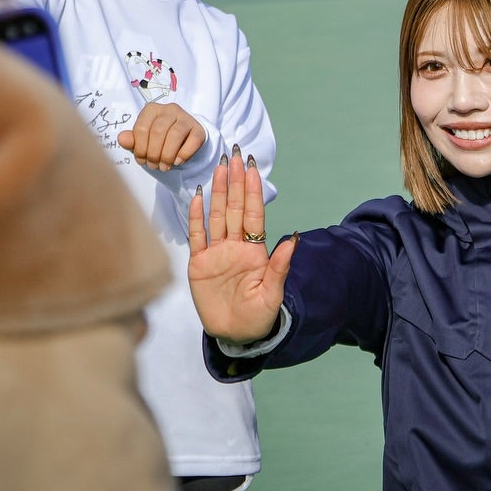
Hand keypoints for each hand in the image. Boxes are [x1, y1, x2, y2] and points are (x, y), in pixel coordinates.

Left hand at [119, 102, 206, 170]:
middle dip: (153, 153)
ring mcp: (186, 118)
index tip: (141, 161)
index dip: (139, 148)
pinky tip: (177, 162)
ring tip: (164, 167)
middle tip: (153, 166)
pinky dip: (184, 154)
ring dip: (167, 155)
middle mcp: (169, 109)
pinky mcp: (198, 129)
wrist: (182, 138)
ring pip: (175, 135)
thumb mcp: (142, 140)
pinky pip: (192, 141)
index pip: (141, 128)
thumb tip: (122, 139)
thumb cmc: (158, 139)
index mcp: (152, 109)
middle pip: (158, 131)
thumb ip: (132, 140)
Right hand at [186, 146, 294, 343]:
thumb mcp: (272, 294)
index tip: (253, 168)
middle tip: (234, 155)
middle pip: (235, 208)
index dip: (253, 191)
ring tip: (219, 167)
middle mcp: (235, 247)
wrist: (235, 335)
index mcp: (255, 251)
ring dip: (218, 192)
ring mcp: (216, 253)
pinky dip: (196, 216)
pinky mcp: (199, 264)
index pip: (254, 215)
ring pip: (217, 216)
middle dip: (235, 182)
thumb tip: (294, 237)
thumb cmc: (259, 316)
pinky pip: (197, 235)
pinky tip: (198, 196)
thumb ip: (280, 266)